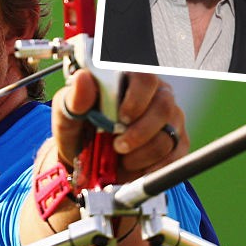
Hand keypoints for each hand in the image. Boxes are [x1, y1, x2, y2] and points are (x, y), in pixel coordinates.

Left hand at [52, 69, 187, 182]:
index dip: (137, 98)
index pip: (145, 77)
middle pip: (164, 106)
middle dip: (140, 133)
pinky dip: (154, 167)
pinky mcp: (177, 142)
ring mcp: (170, 118)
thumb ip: (74, 99)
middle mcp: (155, 94)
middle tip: (118, 146)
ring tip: (122, 158)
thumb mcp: (68, 116)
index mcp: (129, 79)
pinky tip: (137, 167)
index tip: (122, 118)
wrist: (87, 162)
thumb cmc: (79, 131)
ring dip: (143, 153)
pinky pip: (176, 155)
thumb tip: (83, 79)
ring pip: (169, 134)